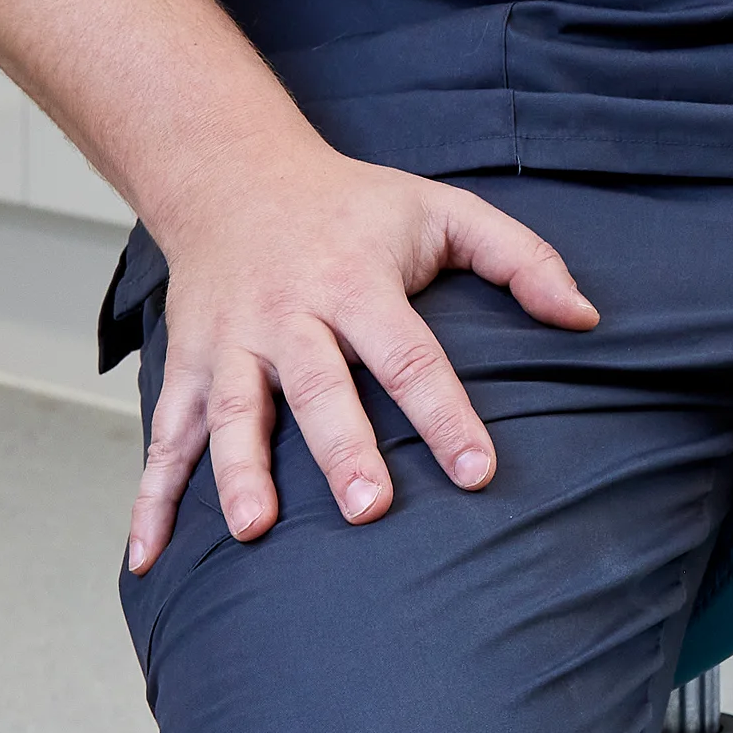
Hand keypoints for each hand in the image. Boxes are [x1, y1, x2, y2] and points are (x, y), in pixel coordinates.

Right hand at [127, 140, 596, 569]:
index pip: (410, 354)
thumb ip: (521, 259)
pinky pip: (165, 434)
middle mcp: (291, 311)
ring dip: (239, 471)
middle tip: (368, 510)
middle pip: (317, 384)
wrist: (235, 173)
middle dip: (340, 448)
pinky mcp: (187, 362)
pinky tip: (145, 559)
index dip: (445, 414)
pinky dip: (150, 497)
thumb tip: (587, 318)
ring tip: (254, 531)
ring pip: (232, 409)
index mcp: (358, 278)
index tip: (479, 473)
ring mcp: (231, 340)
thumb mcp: (444, 210)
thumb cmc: (355, 207)